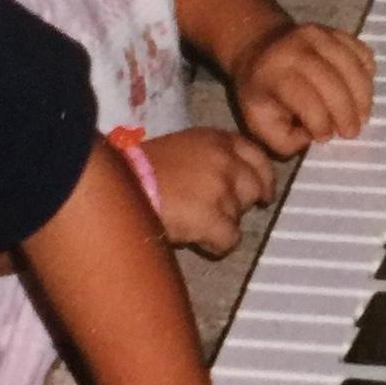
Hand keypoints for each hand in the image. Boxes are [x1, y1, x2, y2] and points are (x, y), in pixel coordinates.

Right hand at [146, 125, 277, 254]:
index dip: (263, 177)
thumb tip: (226, 178)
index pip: (257, 156)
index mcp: (217, 140)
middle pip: (255, 187)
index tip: (262, 192)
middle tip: (221, 213)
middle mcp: (226, 161)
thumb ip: (210, 157)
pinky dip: (216, 244)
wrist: (122, 184)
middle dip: (242, 203)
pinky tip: (196, 239)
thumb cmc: (141, 168)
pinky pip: (230, 240)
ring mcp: (222, 189)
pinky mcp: (214, 218)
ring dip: (223, 223)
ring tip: (195, 223)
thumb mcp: (182, 147)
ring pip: (240, 216)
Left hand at [229, 19, 375, 152]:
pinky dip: (367, 74)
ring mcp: (319, 35)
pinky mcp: (335, 31)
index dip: (321, 124)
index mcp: (274, 73)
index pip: (306, 100)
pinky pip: (361, 52)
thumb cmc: (261, 92)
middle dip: (347, 113)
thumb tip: (313, 137)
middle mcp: (297, 48)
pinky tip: (362, 92)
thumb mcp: (259, 123)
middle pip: (334, 83)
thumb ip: (284, 139)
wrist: (258, 46)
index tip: (324, 138)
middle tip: (351, 132)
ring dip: (362, 96)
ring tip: (362, 116)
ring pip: (352, 67)